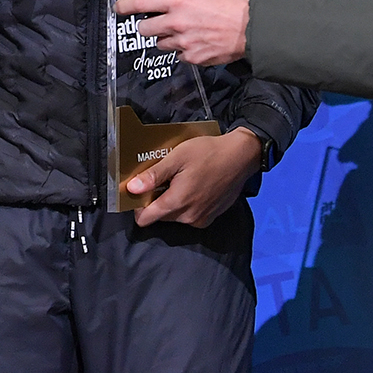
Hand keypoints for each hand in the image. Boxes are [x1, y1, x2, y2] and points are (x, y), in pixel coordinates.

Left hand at [115, 0, 249, 66]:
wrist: (250, 29)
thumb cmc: (228, 4)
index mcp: (177, 1)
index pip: (140, 3)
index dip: (124, 5)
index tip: (119, 7)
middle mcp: (176, 23)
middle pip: (144, 29)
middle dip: (149, 25)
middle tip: (160, 22)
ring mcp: (182, 42)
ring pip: (160, 43)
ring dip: (167, 38)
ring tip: (184, 31)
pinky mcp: (191, 58)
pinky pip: (177, 55)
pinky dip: (183, 50)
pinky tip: (196, 41)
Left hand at [127, 129, 261, 227]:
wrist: (241, 157)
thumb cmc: (208, 153)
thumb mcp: (177, 158)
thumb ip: (154, 176)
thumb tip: (131, 189)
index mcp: (177, 203)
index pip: (145, 219)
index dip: (137, 205)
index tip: (140, 190)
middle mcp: (188, 217)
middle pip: (159, 216)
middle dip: (156, 200)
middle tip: (164, 178)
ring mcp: (201, 219)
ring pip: (175, 216)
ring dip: (172, 201)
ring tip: (180, 179)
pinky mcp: (211, 217)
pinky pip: (189, 215)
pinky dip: (187, 204)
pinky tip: (193, 185)